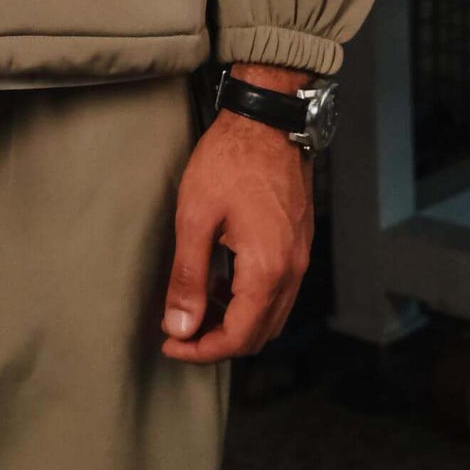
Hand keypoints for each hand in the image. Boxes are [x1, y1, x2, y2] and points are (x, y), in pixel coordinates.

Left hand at [160, 66, 314, 361]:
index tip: (171, 343)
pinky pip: (277, 291)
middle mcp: (292, 271)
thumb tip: (180, 328)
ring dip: (234, 322)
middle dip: (217, 342)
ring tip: (195, 307)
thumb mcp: (196, 216)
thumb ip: (189, 278)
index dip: (202, 350)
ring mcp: (299, 258)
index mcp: (267, 270)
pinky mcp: (298, 243)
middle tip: (179, 331)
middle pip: (258, 334)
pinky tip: (220, 281)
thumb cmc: (230, 159)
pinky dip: (249, 300)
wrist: (267, 119)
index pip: (238, 337)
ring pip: (270, 316)